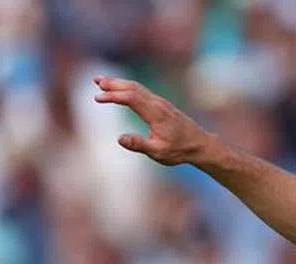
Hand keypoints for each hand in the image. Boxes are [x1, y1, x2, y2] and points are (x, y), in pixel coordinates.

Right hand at [93, 76, 211, 164]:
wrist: (201, 145)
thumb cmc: (180, 150)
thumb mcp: (159, 152)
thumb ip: (139, 144)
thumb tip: (119, 138)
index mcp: (156, 114)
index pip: (131, 98)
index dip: (113, 96)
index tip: (97, 99)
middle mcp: (158, 104)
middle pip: (133, 88)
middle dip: (113, 83)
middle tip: (95, 80)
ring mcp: (161, 103)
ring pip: (137, 87)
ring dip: (119, 83)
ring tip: (101, 81)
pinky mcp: (162, 104)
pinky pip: (142, 91)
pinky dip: (128, 87)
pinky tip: (120, 89)